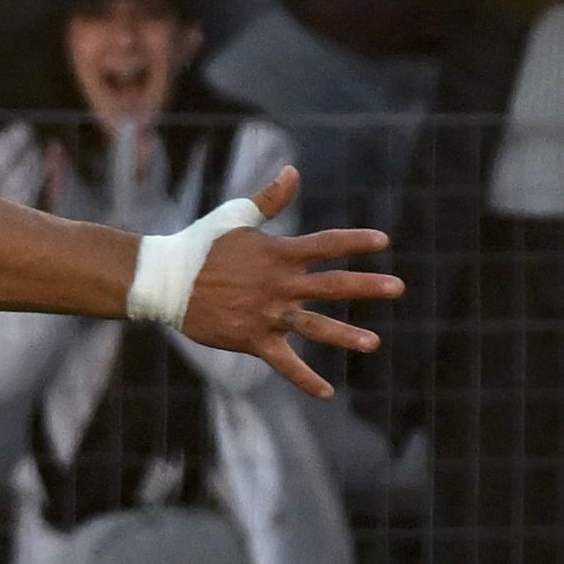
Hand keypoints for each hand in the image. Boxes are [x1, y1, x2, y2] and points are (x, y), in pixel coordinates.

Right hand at [175, 168, 401, 399]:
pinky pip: (284, 363)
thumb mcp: (235, 215)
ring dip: (346, 335)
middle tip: (397, 287)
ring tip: (373, 343)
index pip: (326, 245)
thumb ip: (270, 199)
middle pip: (332, 285)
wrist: (165, 281)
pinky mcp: (253, 339)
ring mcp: (267, 314)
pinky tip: (327, 392)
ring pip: (314, 326)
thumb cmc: (201, 244)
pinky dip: (305, 379)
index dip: (355, 241)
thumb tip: (293, 171)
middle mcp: (278, 285)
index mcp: (278, 254)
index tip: (383, 240)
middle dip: (367, 286)